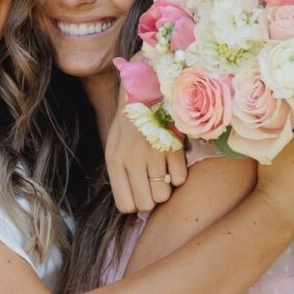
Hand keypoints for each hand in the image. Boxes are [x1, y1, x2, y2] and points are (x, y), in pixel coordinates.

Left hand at [105, 83, 187, 213]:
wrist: (146, 89)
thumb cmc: (129, 122)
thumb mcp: (114, 146)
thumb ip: (120, 173)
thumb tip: (131, 203)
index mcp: (115, 161)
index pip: (125, 205)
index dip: (133, 204)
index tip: (137, 194)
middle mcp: (132, 160)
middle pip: (146, 205)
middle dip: (150, 199)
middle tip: (151, 185)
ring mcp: (154, 154)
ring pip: (164, 195)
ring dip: (165, 188)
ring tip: (161, 173)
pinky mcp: (174, 146)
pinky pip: (179, 179)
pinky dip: (178, 175)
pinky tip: (172, 163)